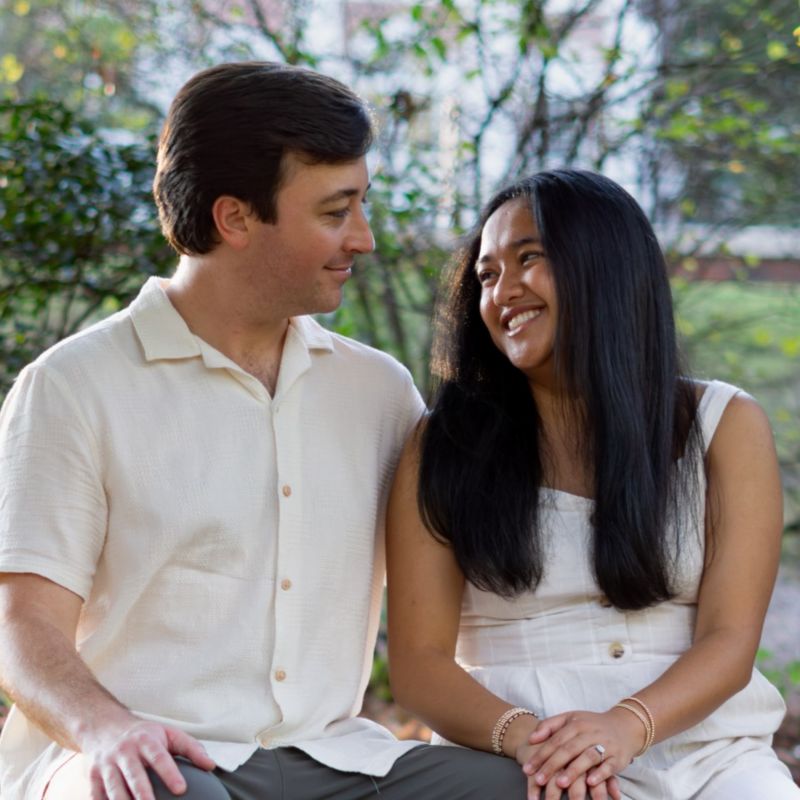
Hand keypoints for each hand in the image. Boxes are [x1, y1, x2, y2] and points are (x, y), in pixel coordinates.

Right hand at [82, 717, 215, 799]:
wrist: (104, 726)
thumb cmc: (143, 735)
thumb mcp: (168, 734)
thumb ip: (191, 748)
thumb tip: (211, 766)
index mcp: (146, 741)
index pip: (159, 757)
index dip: (170, 773)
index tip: (181, 789)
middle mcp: (125, 752)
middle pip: (134, 775)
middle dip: (144, 793)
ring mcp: (106, 766)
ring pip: (114, 789)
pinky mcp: (92, 778)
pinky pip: (96, 796)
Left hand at [511, 720, 622, 799]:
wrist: (625, 726)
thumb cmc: (591, 725)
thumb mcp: (570, 719)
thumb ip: (549, 726)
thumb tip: (531, 738)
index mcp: (576, 724)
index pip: (555, 740)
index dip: (540, 755)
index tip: (527, 769)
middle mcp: (589, 733)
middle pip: (568, 749)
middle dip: (552, 765)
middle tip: (538, 780)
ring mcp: (605, 745)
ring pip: (587, 757)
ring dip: (573, 771)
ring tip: (559, 783)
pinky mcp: (618, 757)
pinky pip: (608, 766)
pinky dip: (600, 774)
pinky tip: (590, 782)